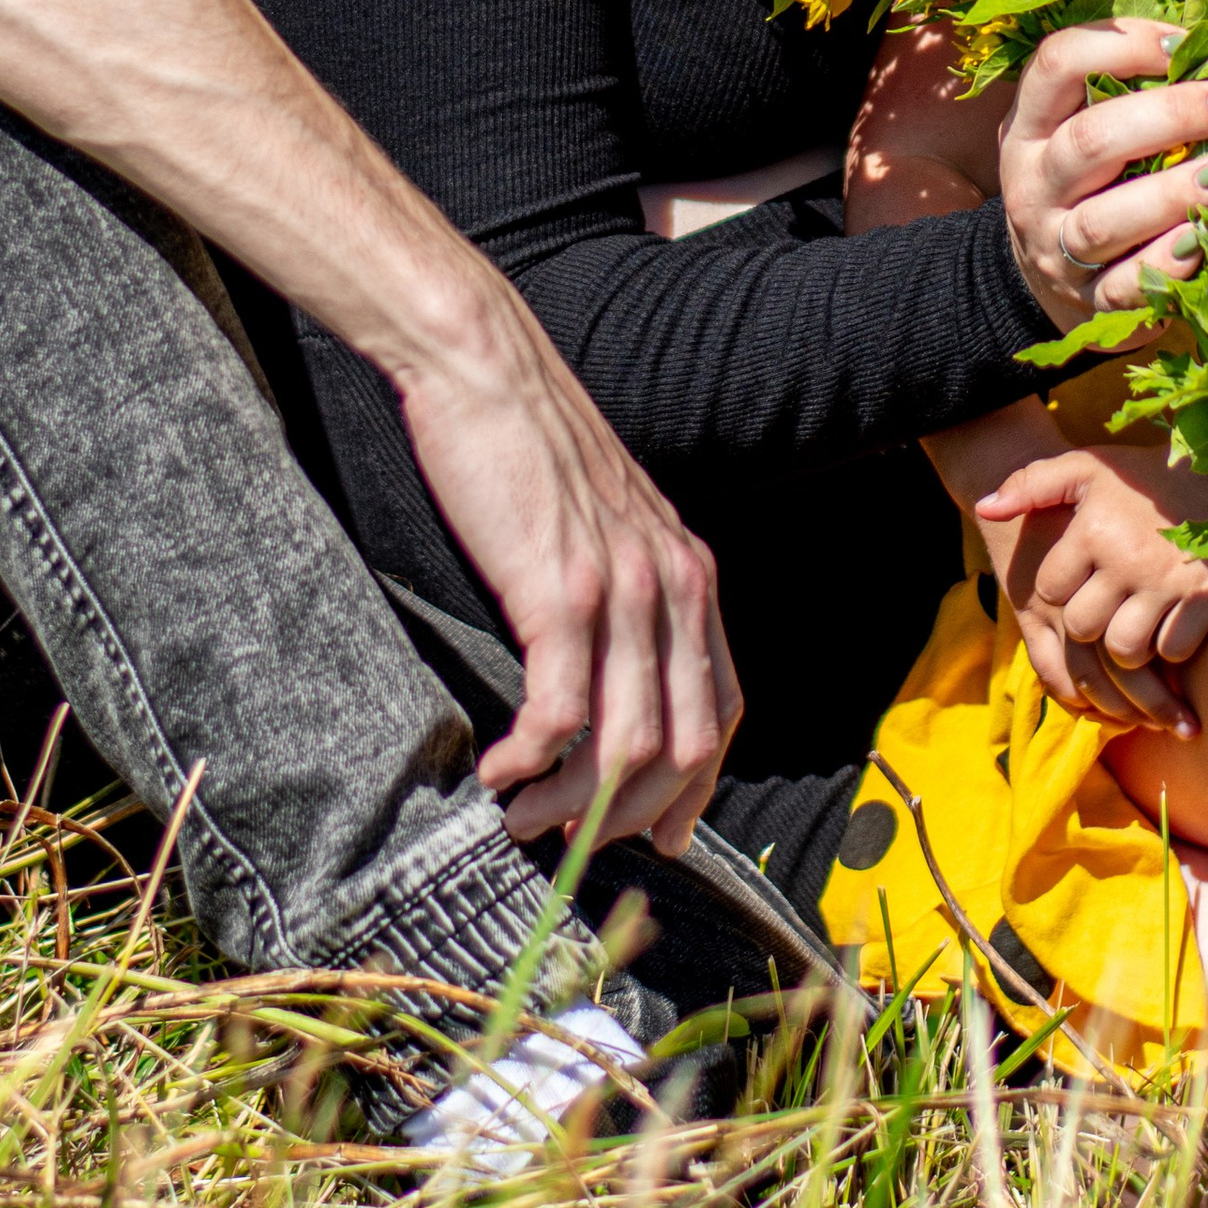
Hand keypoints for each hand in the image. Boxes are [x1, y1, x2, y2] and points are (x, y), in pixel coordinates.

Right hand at [0, 0, 741, 869]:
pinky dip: (556, 650)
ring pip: (636, 561)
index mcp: (488, 342)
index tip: (635, 793)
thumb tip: (318, 425)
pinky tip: (513, 751)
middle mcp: (515, 334)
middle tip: (639, 860)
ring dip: (630, 726)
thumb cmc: (180, 125)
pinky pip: (538, 511)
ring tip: (578, 838)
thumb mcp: (274, 284)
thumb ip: (319, 355)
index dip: (666, 670)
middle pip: (676, 563)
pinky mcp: (431, 309)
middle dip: (683, 729)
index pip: (639, 528)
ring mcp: (486, 318)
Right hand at [396, 352, 740, 857]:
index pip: (722, 710)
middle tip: (572, 839)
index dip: (693, 789)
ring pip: (626, 745)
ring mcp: (622, 590)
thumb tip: (607, 672)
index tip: (651, 835)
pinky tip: (496, 769)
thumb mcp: (607, 521)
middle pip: (684, 746)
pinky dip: (529, 761)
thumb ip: (626, 589)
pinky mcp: (559, 591)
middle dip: (629, 815)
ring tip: (522, 815)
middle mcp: (673, 585)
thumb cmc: (531, 445)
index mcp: (691, 571)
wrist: (485, 368)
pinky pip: (561, 713)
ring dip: (571, 802)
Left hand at [974, 448, 1207, 732]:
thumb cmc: (1143, 477)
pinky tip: (1170, 622)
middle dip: (1090, 623)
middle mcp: (1128, 558)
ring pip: (1125, 649)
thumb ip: (1031, 485)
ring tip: (1134, 622)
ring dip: (1127, 644)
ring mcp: (1169, 582)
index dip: (1061, 587)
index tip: (1081, 575)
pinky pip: (1174, 650)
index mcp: (1093, 529)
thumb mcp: (1087, 468)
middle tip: (1106, 606)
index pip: (1051, 589)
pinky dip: (1170, 646)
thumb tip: (984, 507)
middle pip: (1084, 628)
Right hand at [998, 19, 1207, 321]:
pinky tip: (1205, 238)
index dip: (1124, 45)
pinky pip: (1126, 287)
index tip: (1186, 45)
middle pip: (1090, 140)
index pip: (1057, 63)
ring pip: (1105, 220)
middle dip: (1170, 116)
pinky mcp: (1088, 302)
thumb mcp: (1078, 127)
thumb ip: (1125, 91)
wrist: (1042, 278)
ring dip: (1175, 192)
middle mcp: (1033, 183)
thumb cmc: (1084, 182)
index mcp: (1029, 126)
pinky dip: (1168, 262)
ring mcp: (1055, 247)